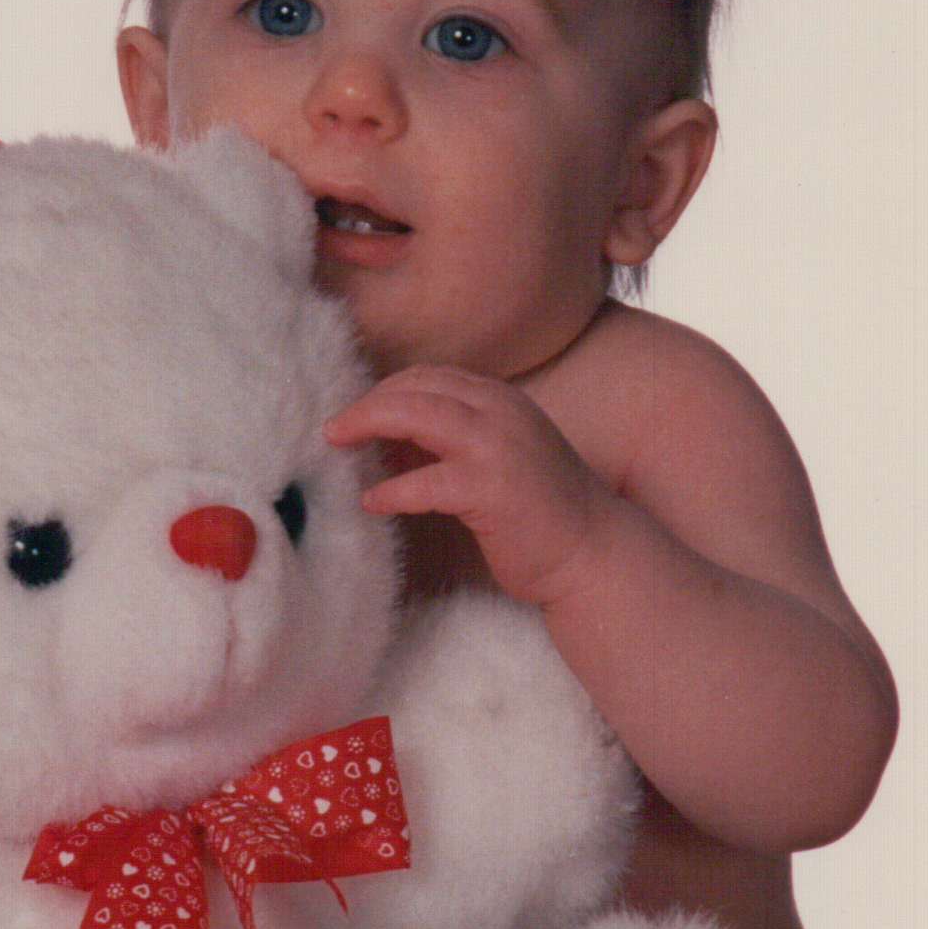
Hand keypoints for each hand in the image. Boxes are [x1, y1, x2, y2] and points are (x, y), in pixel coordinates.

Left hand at [323, 367, 615, 607]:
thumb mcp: (496, 460)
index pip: (429, 377)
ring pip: (416, 414)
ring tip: (337, 446)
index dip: (386, 392)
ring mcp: (497, 447)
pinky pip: (426, 481)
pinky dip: (393, 489)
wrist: (594, 551)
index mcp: (501, 400)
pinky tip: (373, 502)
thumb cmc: (540, 513)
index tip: (358, 418)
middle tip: (334, 430)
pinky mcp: (492, 489)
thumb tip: (391, 443)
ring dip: (369, 425)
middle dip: (367, 404)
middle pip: (415, 387)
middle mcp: (500, 412)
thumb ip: (451, 443)